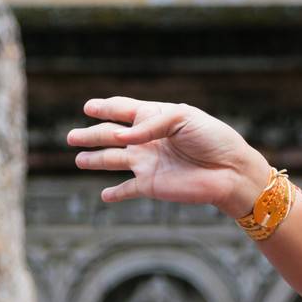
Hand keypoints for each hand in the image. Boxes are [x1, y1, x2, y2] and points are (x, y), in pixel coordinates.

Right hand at [66, 97, 270, 216]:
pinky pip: (127, 190)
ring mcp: (147, 163)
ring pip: (112, 160)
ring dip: (95, 160)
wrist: (231, 171)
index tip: (89, 106)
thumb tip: (120, 135)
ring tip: (79, 159)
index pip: (124, 110)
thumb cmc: (213, 139)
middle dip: (91, 134)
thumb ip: (149, 124)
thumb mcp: (183, 119)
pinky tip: (104, 195)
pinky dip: (115, 193)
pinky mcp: (150, 185)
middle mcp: (148, 140)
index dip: (105, 108)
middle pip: (111, 135)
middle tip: (70, 136)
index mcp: (156, 118)